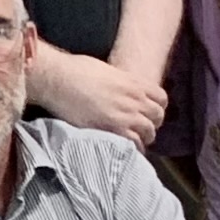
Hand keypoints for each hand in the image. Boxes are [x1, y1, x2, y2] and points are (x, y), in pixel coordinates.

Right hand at [27, 41, 163, 142]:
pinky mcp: (113, 128)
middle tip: (140, 130)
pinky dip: (132, 148)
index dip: (156, 108)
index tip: (147, 113)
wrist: (58, 78)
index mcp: (133, 82)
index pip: (161, 99)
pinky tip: (124, 149)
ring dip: (142, 138)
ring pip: (149, 132)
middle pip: (157, 117)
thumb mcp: (105, 71)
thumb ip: (119, 83)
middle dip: (151, 124)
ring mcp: (126, 114)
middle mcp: (134, 98)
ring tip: (132, 142)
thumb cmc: (74, 70)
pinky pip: (134, 143)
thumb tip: (117, 90)